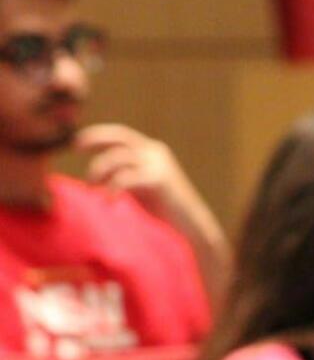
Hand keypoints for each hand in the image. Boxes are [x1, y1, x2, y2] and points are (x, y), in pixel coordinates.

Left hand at [78, 123, 200, 225]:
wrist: (191, 225)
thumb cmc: (164, 209)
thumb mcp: (140, 185)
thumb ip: (125, 172)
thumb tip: (97, 170)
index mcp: (152, 150)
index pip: (121, 134)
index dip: (98, 134)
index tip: (77, 142)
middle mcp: (155, 152)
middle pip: (119, 137)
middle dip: (95, 139)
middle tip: (75, 147)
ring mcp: (158, 164)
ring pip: (118, 157)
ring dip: (99, 170)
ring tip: (91, 187)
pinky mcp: (159, 179)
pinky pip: (126, 177)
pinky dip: (112, 187)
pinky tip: (109, 200)